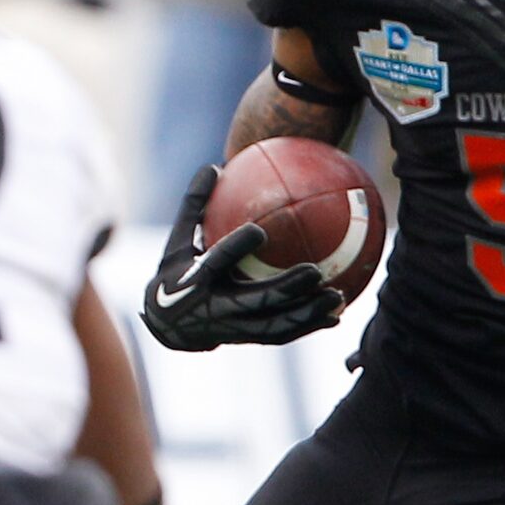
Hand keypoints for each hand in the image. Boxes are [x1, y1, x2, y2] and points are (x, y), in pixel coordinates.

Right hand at [139, 165, 341, 352]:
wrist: (167, 327)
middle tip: (314, 270)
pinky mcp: (247, 339)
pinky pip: (282, 335)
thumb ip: (195, 205)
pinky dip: (309, 326)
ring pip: (273, 325)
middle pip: (254, 301)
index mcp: (195, 280)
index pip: (217, 262)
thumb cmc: (176, 272)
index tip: (260, 230)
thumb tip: (214, 165)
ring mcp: (232, 328)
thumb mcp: (177, 240)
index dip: (237, 248)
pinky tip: (336, 315)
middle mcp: (214, 308)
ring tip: (337, 297)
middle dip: (285, 288)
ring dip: (306, 313)